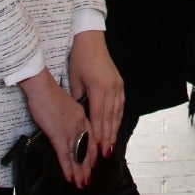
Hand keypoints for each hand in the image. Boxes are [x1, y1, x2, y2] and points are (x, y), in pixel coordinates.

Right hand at [18, 69, 92, 187]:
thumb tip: (67, 127)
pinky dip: (68, 168)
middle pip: (86, 150)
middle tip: (88, 180)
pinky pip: (65, 155)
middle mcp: (80, 125)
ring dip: (79, 172)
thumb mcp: (66, 105)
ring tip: (82, 184)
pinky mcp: (58, 135)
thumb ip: (70, 117)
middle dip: (87, 167)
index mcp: (82, 117)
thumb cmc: (50, 95)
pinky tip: (70, 177)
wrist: (42, 88)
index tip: (94, 163)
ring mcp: (70, 130)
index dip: (92, 153)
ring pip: (77, 156)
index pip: (91, 138)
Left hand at [69, 30, 124, 161]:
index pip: (98, 117)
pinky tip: (117, 126)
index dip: (98, 134)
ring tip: (112, 145)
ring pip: (117, 113)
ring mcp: (117, 86)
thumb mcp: (74, 80)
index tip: (97, 149)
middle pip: (110, 118)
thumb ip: (78, 100)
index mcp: (99, 88)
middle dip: (108, 137)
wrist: (91, 40)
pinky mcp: (119, 83)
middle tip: (106, 154)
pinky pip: (120, 104)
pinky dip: (118, 117)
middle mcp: (111, 89)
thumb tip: (79, 116)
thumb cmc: (79, 59)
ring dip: (114, 130)